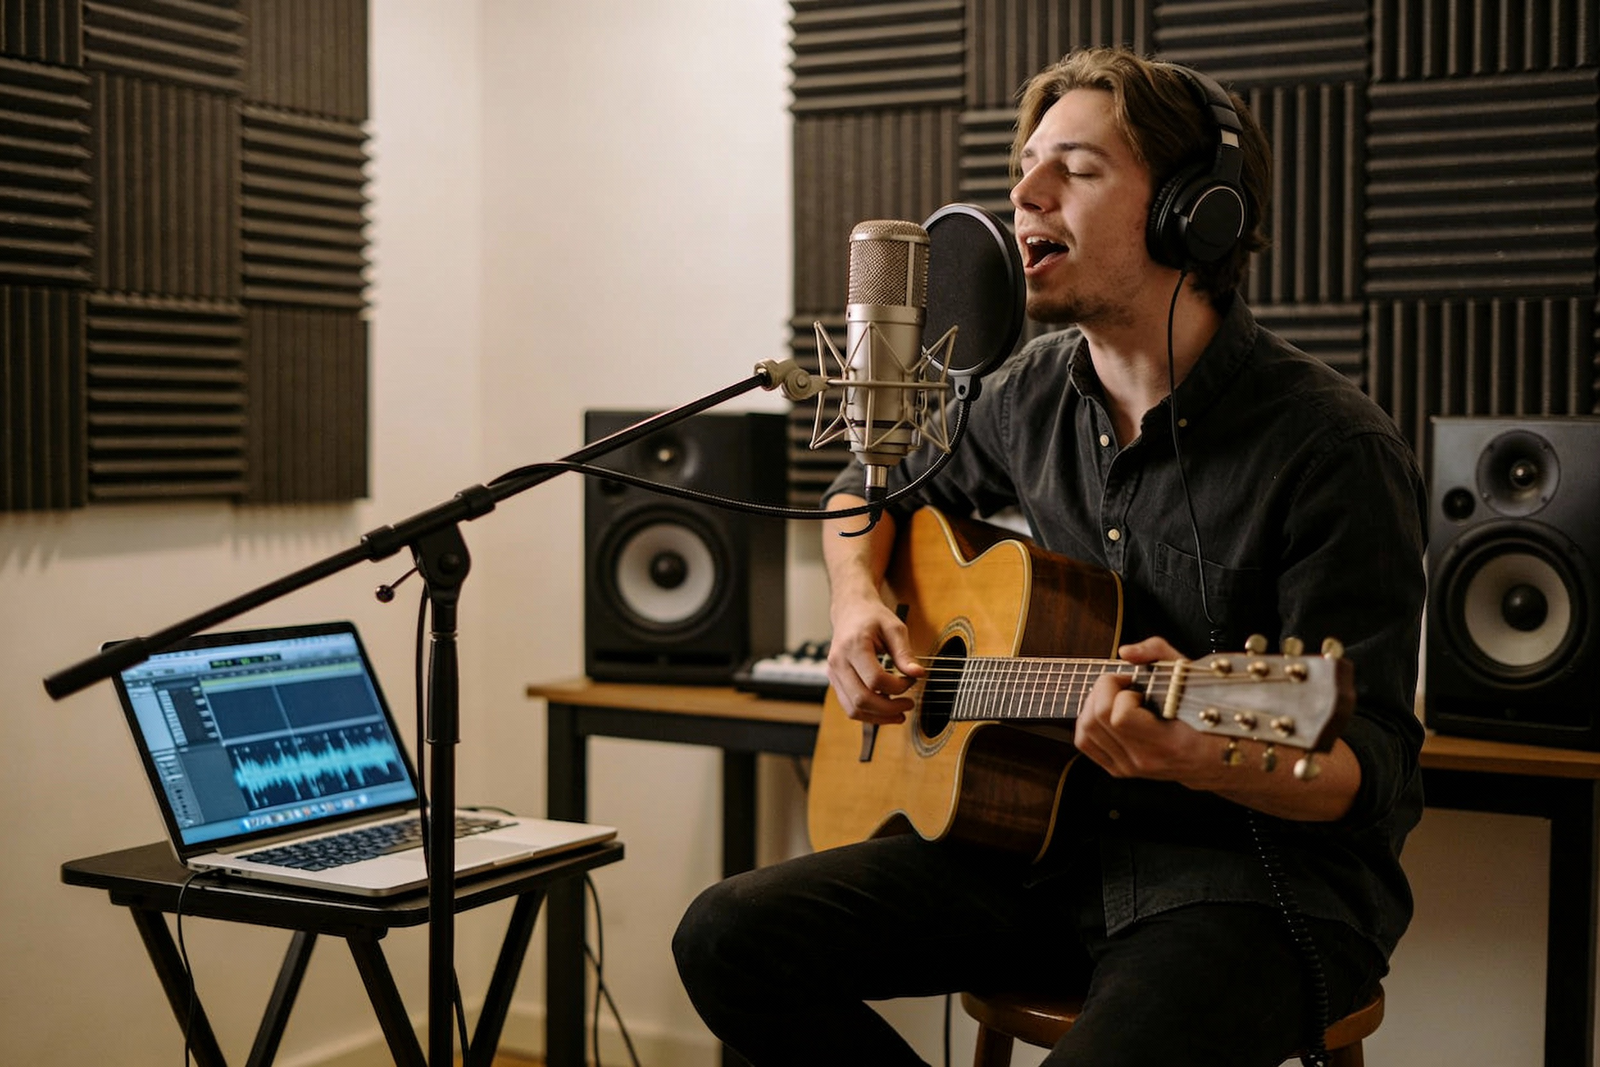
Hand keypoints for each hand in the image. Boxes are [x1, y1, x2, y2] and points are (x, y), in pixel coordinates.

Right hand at [825, 592, 924, 724]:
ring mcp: (833, 673)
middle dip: (889, 708)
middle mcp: (838, 662)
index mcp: (853, 646)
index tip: (912, 680)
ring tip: (899, 713)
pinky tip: (885, 709)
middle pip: (862, 699)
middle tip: (909, 704)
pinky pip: (850, 706)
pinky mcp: (835, 681)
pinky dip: (869, 714)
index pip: (875, 679)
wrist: (851, 610)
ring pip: (853, 709)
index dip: (898, 687)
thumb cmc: (873, 617)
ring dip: (879, 717)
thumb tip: (918, 674)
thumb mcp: (895, 628)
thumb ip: (905, 652)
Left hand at [1073, 636, 1218, 784]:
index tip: (1136, 684)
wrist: (1216, 759)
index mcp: (1168, 743)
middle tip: (1124, 685)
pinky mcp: (1119, 769)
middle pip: (1096, 719)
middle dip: (1104, 690)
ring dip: (1095, 703)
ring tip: (1117, 697)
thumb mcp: (1191, 676)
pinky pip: (1085, 742)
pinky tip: (1107, 710)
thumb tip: (1126, 652)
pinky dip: (1089, 720)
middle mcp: (1145, 760)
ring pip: (1085, 731)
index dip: (1122, 692)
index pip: (1120, 717)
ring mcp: (1130, 768)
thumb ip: (1159, 654)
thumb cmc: (1207, 715)